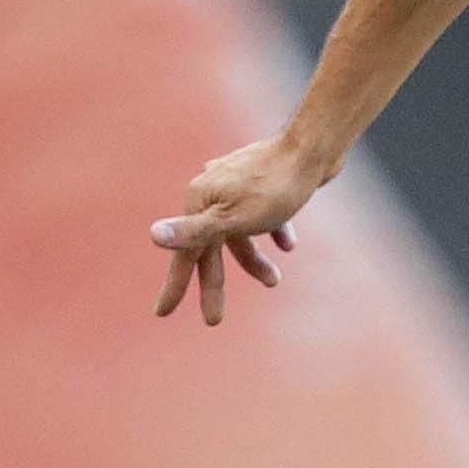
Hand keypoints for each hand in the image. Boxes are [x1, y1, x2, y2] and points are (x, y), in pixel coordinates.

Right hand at [152, 138, 325, 324]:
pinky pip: (264, 214)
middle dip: (215, 284)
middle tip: (213, 321)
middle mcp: (213, 194)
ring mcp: (238, 186)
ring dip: (254, 259)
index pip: (185, 255)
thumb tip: (154, 235)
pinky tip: (288, 245)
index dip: (175, 286)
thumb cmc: (275, 186)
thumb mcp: (234, 216)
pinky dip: (273, 231)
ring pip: (240, 233)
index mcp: (199, 203)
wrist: (315, 147)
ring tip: (274, 281)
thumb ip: (195, 231)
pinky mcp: (264, 182)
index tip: (163, 313)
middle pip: (211, 248)